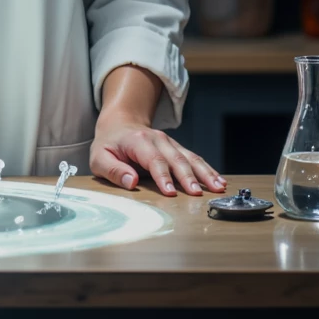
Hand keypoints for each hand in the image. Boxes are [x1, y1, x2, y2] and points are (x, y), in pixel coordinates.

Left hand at [90, 119, 226, 196]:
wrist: (119, 123)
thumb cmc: (108, 144)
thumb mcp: (99, 158)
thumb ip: (113, 170)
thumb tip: (130, 182)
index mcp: (138, 141)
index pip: (153, 160)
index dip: (162, 176)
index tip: (170, 193)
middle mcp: (158, 140)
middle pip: (176, 159)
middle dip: (187, 177)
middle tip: (197, 194)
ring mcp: (169, 143)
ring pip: (190, 157)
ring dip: (205, 173)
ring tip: (218, 187)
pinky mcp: (176, 148)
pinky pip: (194, 158)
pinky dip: (208, 169)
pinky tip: (219, 180)